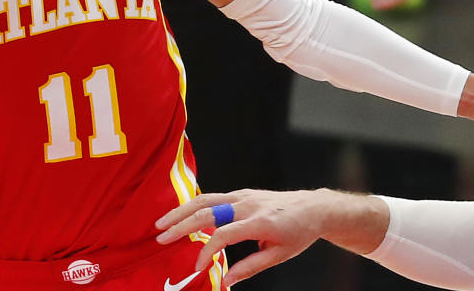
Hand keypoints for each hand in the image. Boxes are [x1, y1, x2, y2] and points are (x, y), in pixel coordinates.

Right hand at [155, 190, 326, 286]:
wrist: (312, 208)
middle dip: (181, 225)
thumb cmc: (297, 233)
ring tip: (161, 223)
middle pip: (207, 212)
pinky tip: (180, 216)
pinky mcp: (239, 193)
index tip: (196, 267)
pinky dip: (192, 206)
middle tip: (161, 238)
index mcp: (259, 222)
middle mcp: (247, 205)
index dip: (206, 251)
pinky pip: (212, 198)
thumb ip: (250, 268)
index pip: (224, 235)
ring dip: (180, 211)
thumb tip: (225, 280)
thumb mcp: (279, 255)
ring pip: (204, 200)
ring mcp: (242, 196)